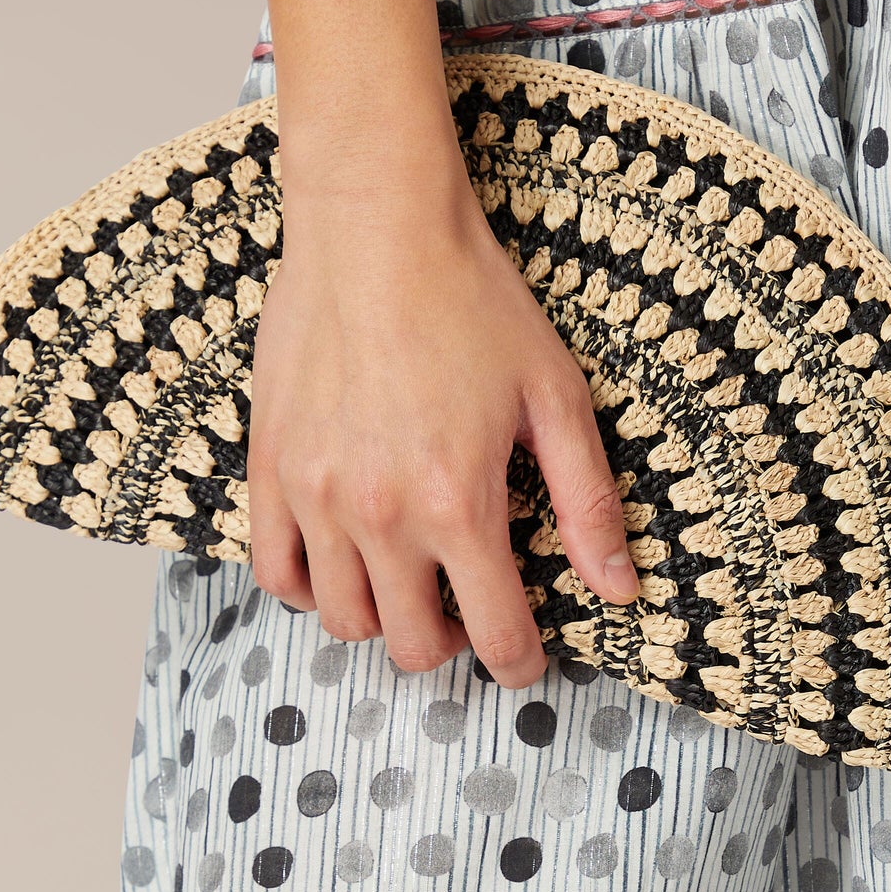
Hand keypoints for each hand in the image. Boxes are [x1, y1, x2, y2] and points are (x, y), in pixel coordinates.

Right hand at [247, 135, 639, 684]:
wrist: (376, 229)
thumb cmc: (470, 300)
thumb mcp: (555, 397)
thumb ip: (587, 502)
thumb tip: (621, 586)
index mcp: (458, 503)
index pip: (496, 636)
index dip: (520, 662)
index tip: (525, 656)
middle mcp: (380, 515)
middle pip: (412, 646)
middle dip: (453, 645)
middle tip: (471, 609)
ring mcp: (316, 496)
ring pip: (343, 620)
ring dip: (385, 619)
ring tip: (411, 582)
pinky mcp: (270, 470)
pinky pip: (276, 572)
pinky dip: (309, 587)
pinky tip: (345, 559)